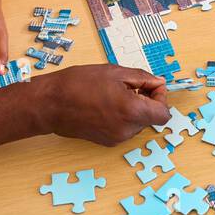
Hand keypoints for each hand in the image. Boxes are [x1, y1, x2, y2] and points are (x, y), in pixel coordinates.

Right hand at [40, 65, 170, 145]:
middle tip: (130, 85)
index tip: (149, 86)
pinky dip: (122, 117)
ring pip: (138, 123)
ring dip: (134, 108)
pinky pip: (124, 128)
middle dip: (146, 101)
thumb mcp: (115, 72)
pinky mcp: (106, 142)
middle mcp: (126, 130)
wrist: (50, 104)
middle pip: (151, 118)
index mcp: (132, 111)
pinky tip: (106, 104)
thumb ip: (143, 78)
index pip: (163, 113)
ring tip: (113, 94)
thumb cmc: (78, 84)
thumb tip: (158, 83)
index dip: (160, 97)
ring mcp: (116, 138)